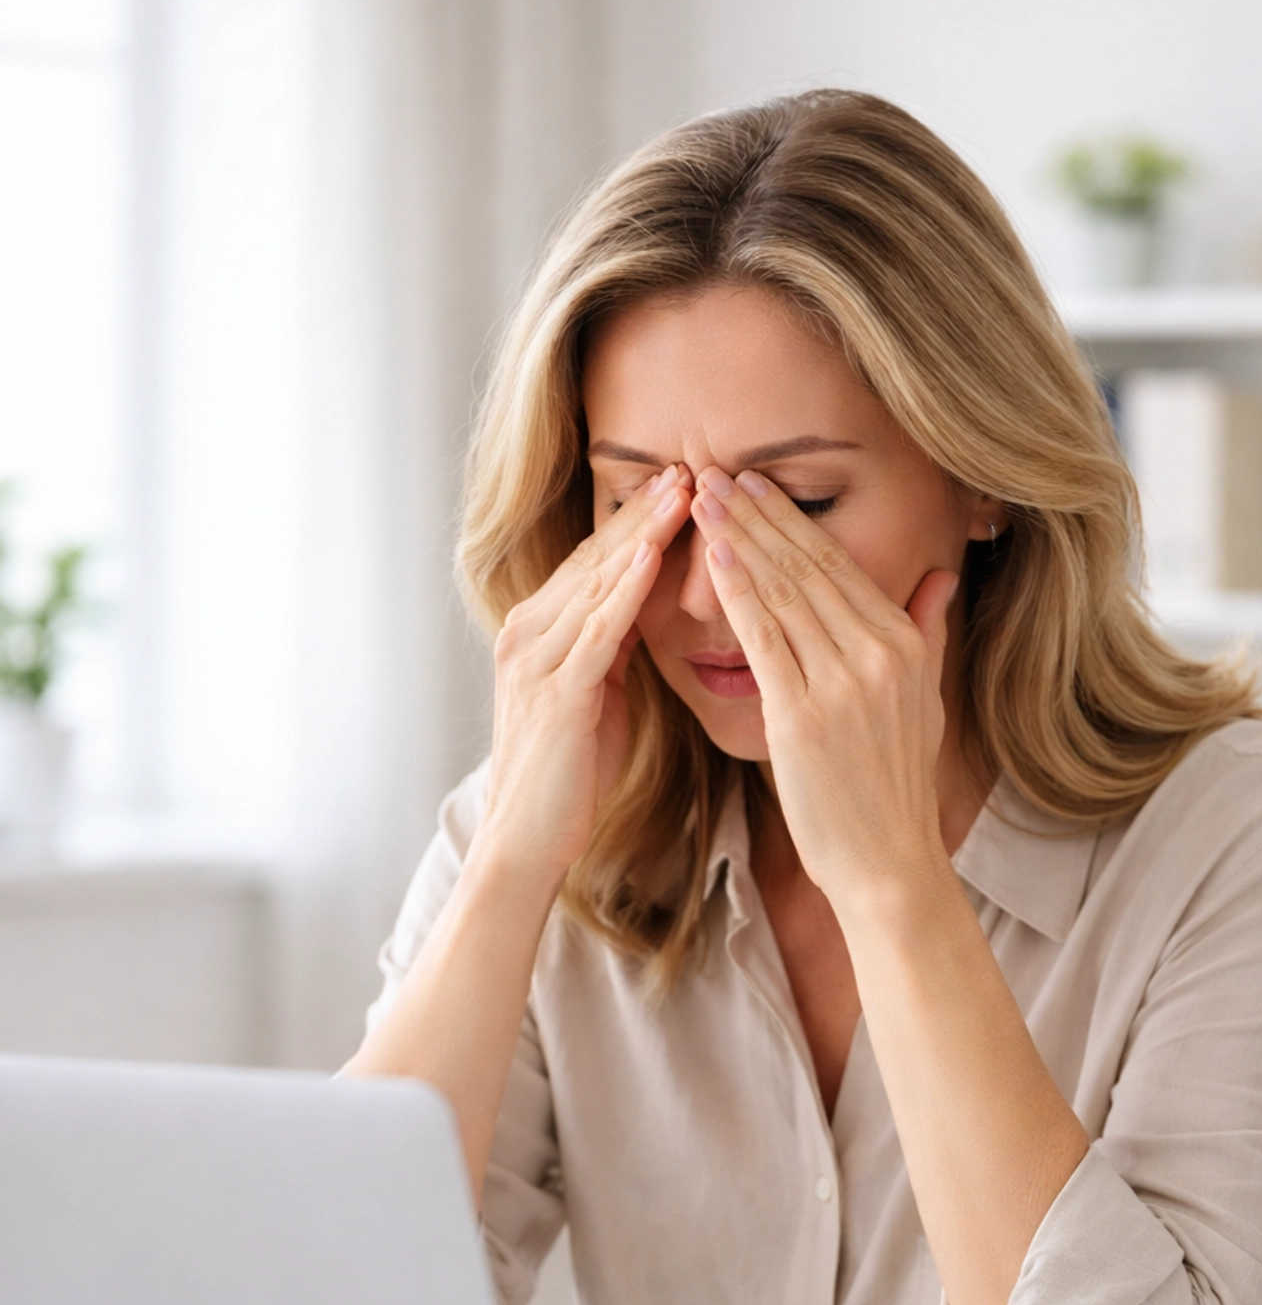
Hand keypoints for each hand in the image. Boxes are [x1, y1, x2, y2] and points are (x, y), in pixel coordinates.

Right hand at [478, 467, 693, 880]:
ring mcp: (536, 660)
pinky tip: (655, 555)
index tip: (686, 482)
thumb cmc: (568, 779)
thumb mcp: (595, 700)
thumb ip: (610, 651)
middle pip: (597, 557)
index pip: (596, 562)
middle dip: (646, 510)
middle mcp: (528, 633)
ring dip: (644, 533)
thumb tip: (644, 613)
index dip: (640, 520)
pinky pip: (598, 630)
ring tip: (687, 490)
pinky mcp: (554, 692)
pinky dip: (626, 589)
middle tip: (694, 463)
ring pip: (598, 581)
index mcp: (539, 632)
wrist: (525, 841)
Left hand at [691, 466, 959, 917]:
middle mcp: (878, 655)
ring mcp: (842, 684)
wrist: (888, 863)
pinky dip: (739, 593)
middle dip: (760, 514)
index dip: (796, 520)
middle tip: (719, 469)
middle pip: (810, 566)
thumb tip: (942, 578)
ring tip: (705, 497)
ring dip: (741, 538)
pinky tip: (715, 557)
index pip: (842, 566)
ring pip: (784, 592)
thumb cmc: (894, 790)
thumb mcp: (928, 703)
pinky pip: (765, 640)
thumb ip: (929, 634)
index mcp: (905, 646)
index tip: (760, 483)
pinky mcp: (803, 717)